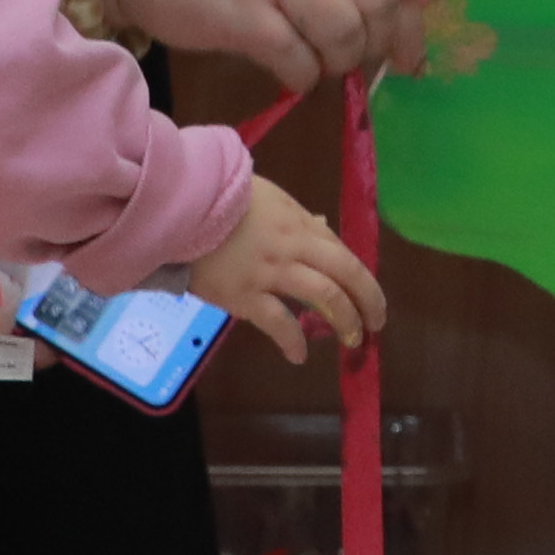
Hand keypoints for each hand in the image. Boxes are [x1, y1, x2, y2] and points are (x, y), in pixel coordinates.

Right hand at [105, 0, 421, 78]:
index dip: (410, 16)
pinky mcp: (240, 12)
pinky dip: (303, 74)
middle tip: (362, 61)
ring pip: (346, 29)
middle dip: (383, 40)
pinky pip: (297, 57)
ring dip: (341, 59)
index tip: (408, 50)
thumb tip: (387, 10)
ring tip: (318, 63)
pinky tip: (289, 71)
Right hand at [186, 176, 387, 366]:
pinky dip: (293, 341)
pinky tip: (300, 356)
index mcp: (298, 223)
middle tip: (376, 322)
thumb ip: (297, 218)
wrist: (179, 208)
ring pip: (324, 296)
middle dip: (368, 299)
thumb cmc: (219, 200)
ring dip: (345, 319)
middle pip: (345, 272)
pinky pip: (277, 322)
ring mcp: (270, 271)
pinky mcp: (243, 295)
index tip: (366, 294)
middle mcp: (292, 247)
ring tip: (352, 338)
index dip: (359, 276)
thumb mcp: (269, 198)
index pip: (341, 251)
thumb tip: (322, 228)